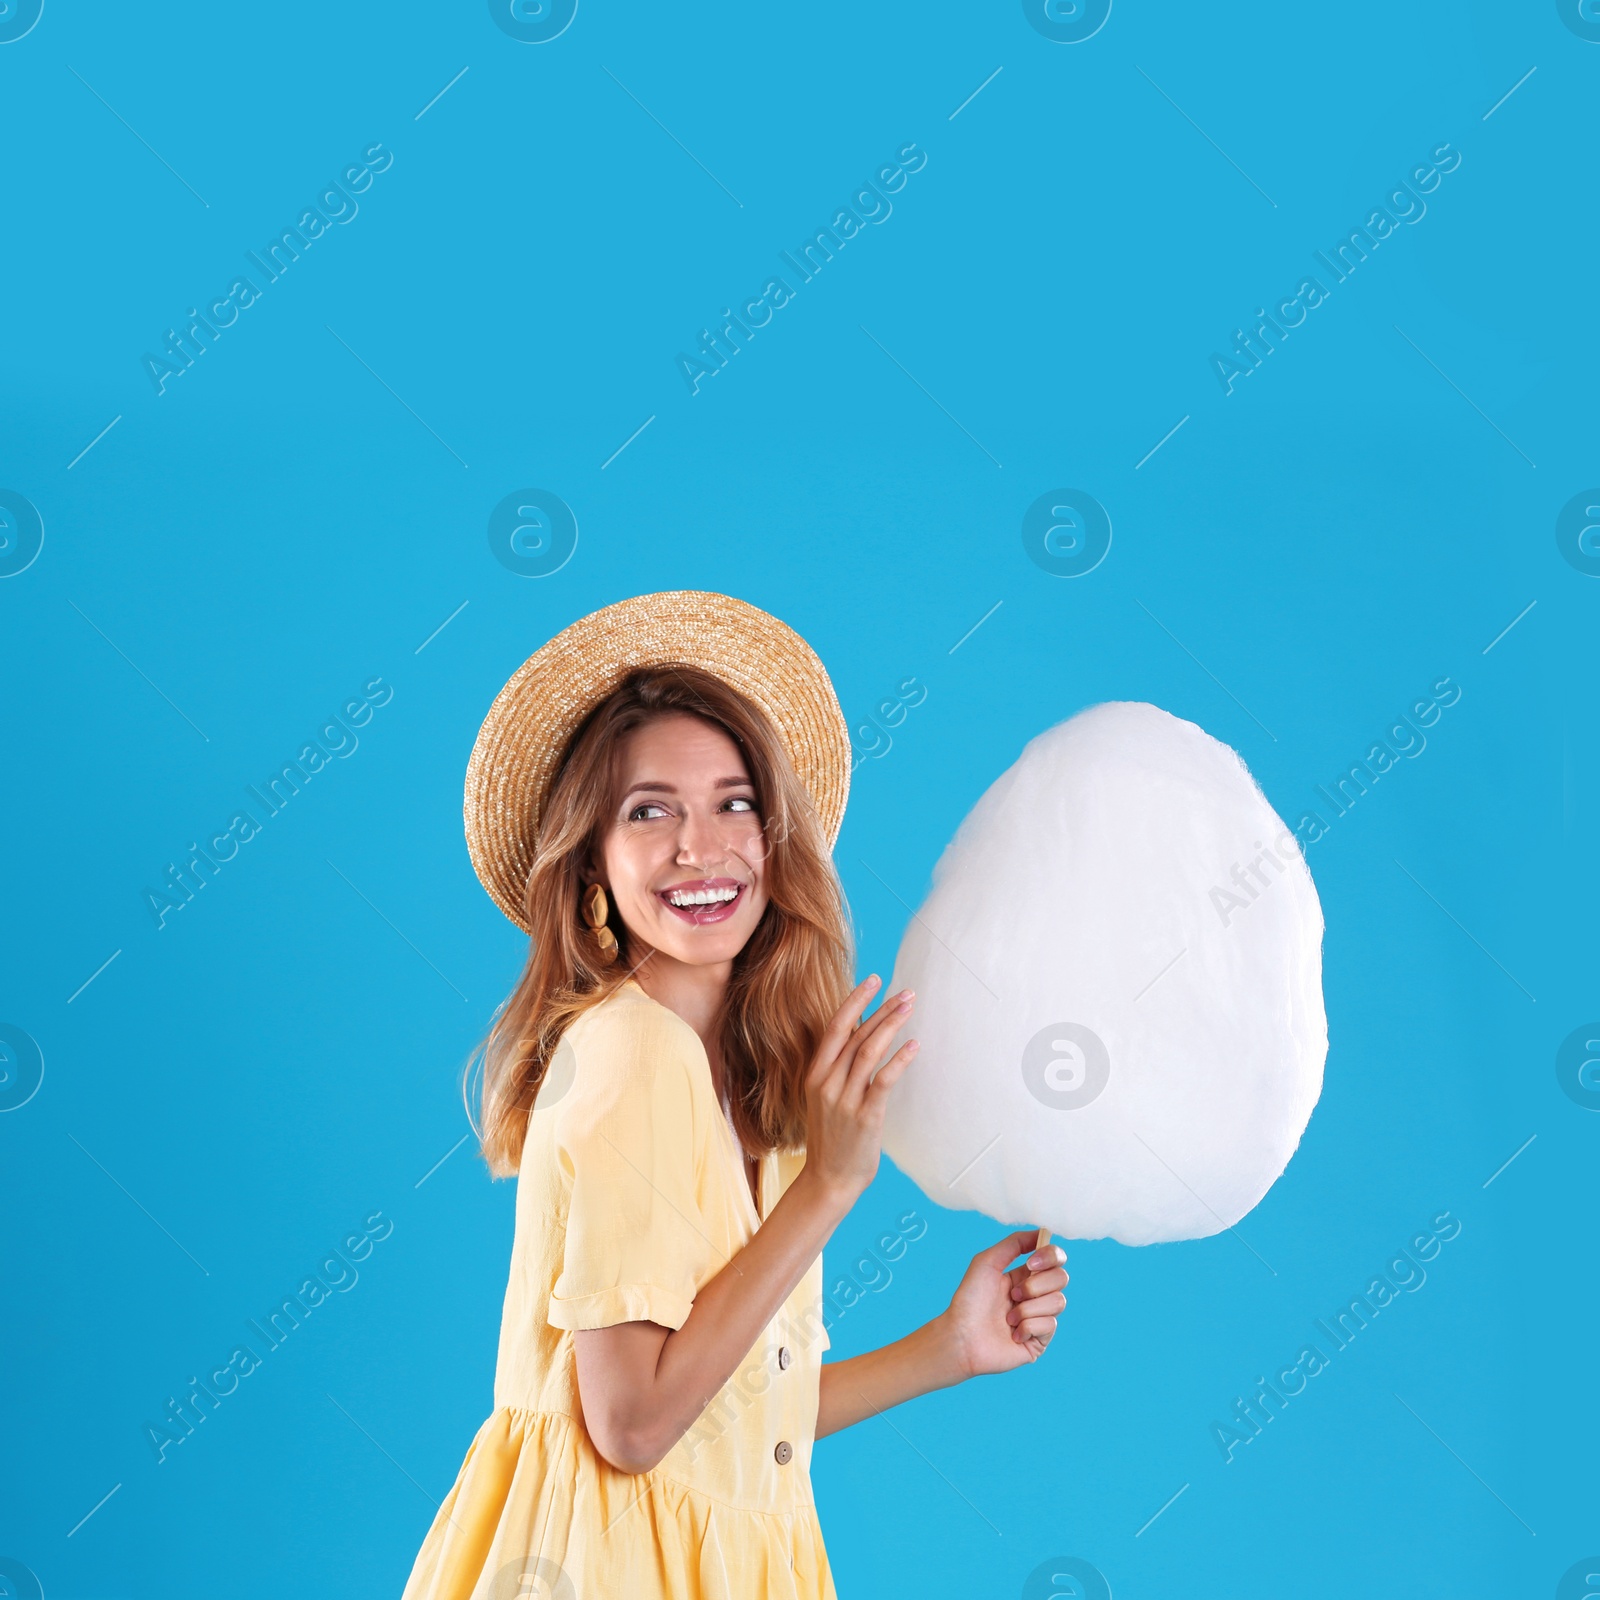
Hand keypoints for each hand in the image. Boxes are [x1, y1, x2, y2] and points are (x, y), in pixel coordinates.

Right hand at [801, 975, 917, 1213]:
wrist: (829, 1180)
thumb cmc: (832, 1137)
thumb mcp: (825, 1097)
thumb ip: (840, 1069)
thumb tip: (863, 1037)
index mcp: (815, 1074)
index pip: (836, 1028)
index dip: (854, 1001)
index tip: (873, 979)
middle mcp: (827, 1083)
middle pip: (856, 1035)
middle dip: (881, 1009)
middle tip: (905, 991)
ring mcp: (844, 1100)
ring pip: (869, 1052)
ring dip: (891, 1026)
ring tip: (910, 1008)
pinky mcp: (864, 1117)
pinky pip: (882, 1081)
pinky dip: (898, 1060)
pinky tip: (913, 1046)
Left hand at [939, 1230, 1067, 1376]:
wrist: (962, 1335)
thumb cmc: (970, 1299)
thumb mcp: (987, 1261)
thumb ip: (1014, 1243)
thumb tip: (1043, 1233)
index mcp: (1025, 1275)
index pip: (1055, 1259)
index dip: (1050, 1256)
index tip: (1031, 1262)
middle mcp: (1035, 1295)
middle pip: (1061, 1278)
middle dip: (1036, 1285)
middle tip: (1013, 1294)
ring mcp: (1040, 1317)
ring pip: (1058, 1302)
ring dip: (1028, 1308)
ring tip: (1008, 1317)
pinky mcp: (1040, 1340)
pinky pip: (1050, 1325)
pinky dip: (1028, 1326)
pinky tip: (1012, 1334)